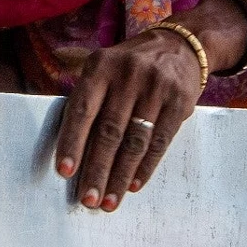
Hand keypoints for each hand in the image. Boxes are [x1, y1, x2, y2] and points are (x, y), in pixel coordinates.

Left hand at [55, 26, 205, 211]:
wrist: (181, 45)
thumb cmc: (131, 65)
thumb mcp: (105, 67)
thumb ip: (89, 99)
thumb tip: (72, 150)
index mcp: (101, 66)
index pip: (82, 110)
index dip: (72, 142)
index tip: (65, 172)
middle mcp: (128, 75)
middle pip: (109, 131)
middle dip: (97, 170)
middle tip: (88, 199)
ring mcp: (156, 88)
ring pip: (135, 142)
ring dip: (120, 176)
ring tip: (109, 201)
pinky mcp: (179, 101)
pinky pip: (160, 142)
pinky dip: (145, 167)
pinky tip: (134, 185)